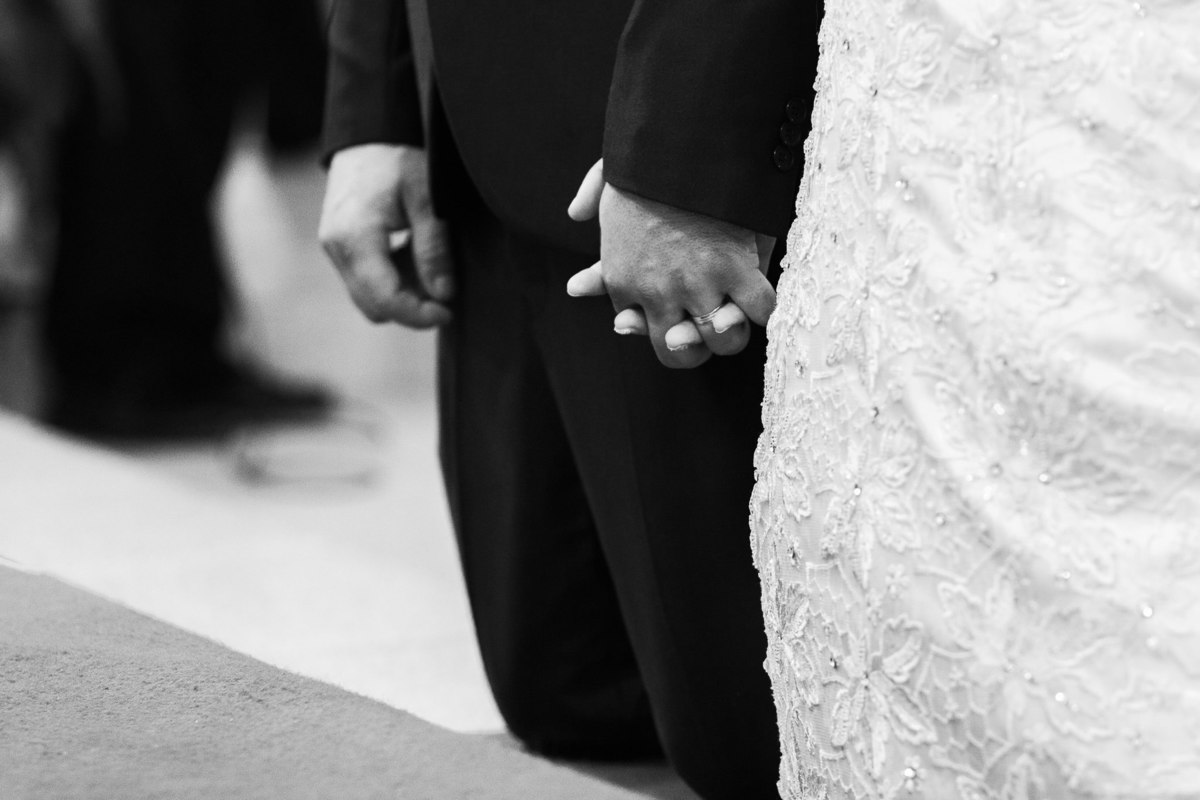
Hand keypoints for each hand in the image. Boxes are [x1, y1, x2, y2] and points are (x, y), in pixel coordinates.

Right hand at [319, 144, 453, 327]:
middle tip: (446, 296)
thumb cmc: (398, 160)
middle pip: (374, 307)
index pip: (385, 299)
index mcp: (356, 237)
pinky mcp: (339, 249)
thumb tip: (443, 294)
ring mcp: (334, 250)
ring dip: (402, 295)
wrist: (367, 137)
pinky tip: (413, 258)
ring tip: (430, 269)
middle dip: (411, 309)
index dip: (418, 315)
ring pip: (369, 298)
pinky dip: (391, 282)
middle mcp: (337, 249)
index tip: (448, 313)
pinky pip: (365, 282)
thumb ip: (434, 248)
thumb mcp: (427, 199)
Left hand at [567, 159, 774, 367]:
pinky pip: (759, 310)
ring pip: (722, 340)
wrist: (682, 142)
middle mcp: (657, 293)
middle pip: (677, 352)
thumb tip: (576, 214)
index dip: (652, 322)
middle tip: (706, 327)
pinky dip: (765, 305)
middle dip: (691, 346)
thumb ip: (593, 198)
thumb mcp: (608, 177)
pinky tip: (761, 293)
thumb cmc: (647, 156)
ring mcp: (698, 285)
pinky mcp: (737, 270)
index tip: (662, 314)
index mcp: (621, 278)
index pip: (636, 324)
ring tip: (735, 313)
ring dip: (731, 331)